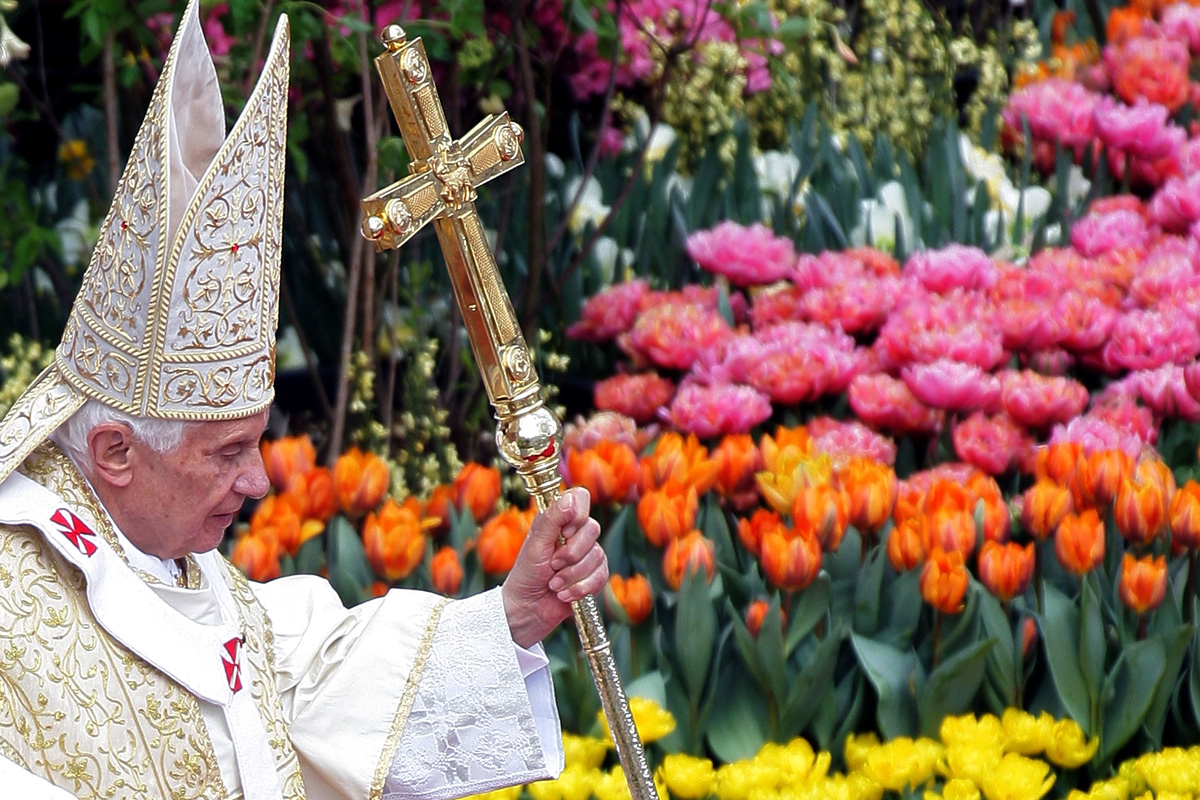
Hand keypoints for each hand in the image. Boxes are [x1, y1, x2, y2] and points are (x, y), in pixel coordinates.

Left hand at [501, 487, 607, 648]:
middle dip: (571, 553)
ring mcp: (588, 554)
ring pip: (597, 556)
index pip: (581, 497)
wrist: (528, 608)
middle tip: (552, 565)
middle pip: (593, 529)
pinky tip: (564, 594)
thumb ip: (552, 519)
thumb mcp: (536, 544)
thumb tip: (572, 498)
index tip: (563, 533)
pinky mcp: (595, 575)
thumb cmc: (527, 574)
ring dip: (572, 575)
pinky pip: (601, 577)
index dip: (577, 514)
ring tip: (554, 584)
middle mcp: (576, 533)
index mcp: (559, 519)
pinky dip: (579, 588)